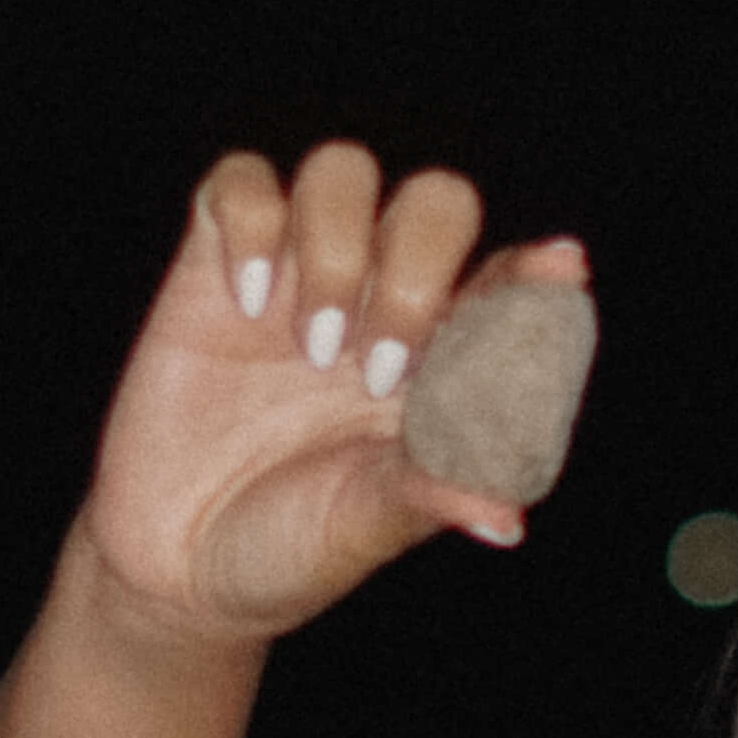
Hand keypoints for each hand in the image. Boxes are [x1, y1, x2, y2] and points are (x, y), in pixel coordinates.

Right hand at [69, 143, 587, 643]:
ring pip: (343, 171)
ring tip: (314, 348)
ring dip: (338, 246)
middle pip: (436, 202)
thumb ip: (432, 496)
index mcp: (444, 357)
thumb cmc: (293, 543)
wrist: (179, 566)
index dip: (537, 272)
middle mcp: (380, 298)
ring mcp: (298, 273)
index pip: (510, 283)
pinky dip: (252, 223)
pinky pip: (240, 182)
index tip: (559, 271)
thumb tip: (507, 518)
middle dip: (418, 271)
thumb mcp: (367, 525)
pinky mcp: (214, 266)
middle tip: (380, 370)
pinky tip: (248, 302)